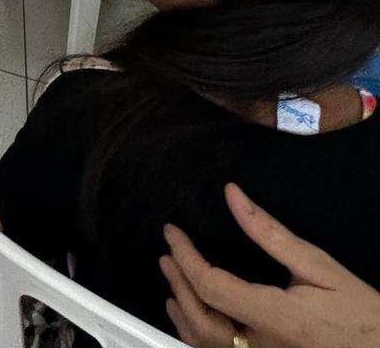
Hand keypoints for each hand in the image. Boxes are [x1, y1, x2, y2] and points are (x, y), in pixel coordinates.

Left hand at [161, 183, 379, 347]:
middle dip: (177, 285)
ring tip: (173, 282)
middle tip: (167, 255)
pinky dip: (199, 335)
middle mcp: (262, 347)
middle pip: (200, 321)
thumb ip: (270, 233)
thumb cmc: (362, 314)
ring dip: (183, 313)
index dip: (185, 255)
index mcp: (275, 318)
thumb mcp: (320, 267)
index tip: (173, 232)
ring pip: (206, 345)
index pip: (211, 285)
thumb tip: (232, 195)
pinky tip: (195, 317)